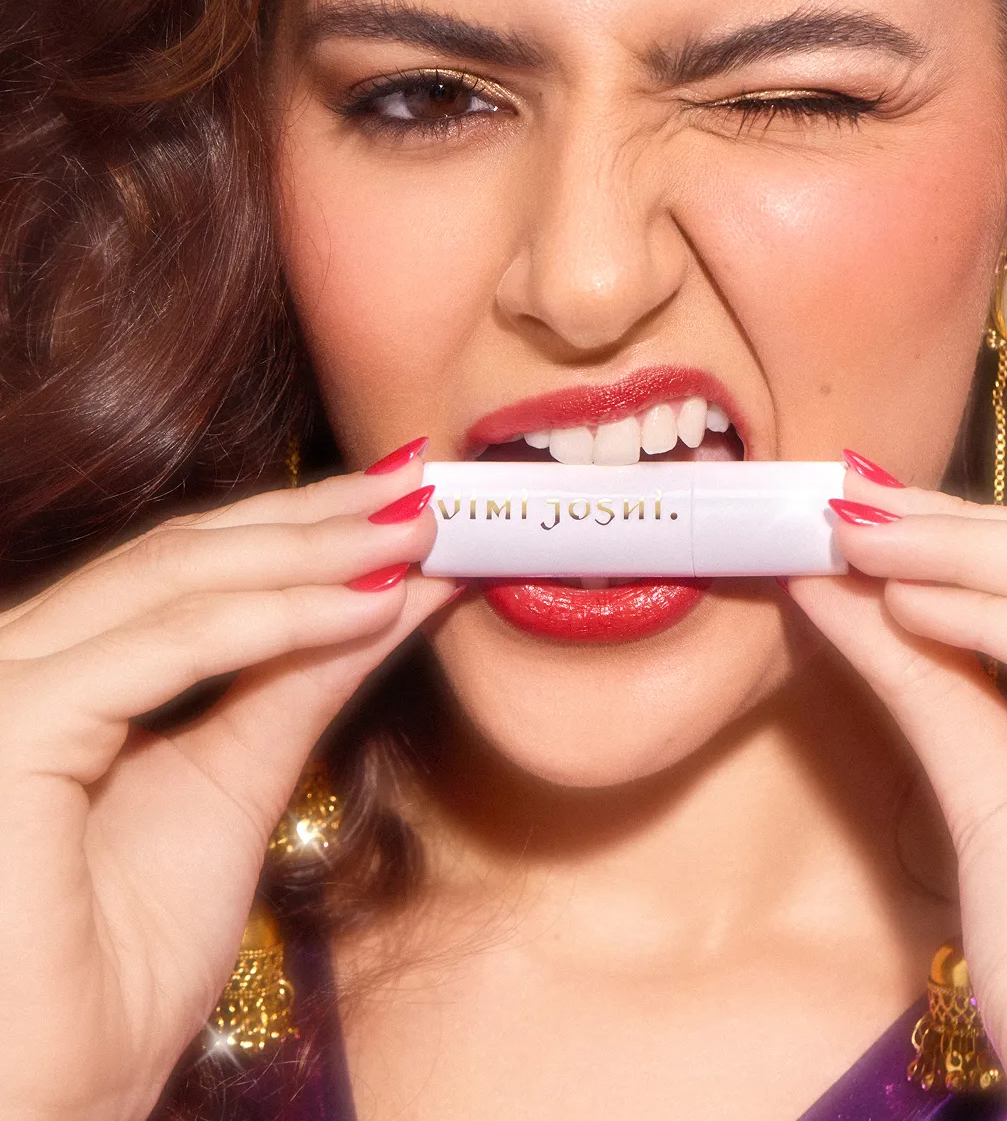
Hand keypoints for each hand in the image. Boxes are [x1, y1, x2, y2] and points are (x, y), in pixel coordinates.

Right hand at [0, 451, 452, 1120]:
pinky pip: (160, 648)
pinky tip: (367, 605)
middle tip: (425, 487)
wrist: (51, 1105)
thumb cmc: (118, 966)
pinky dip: (274, 620)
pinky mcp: (12, 726)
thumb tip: (401, 586)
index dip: (302, 522)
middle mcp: (20, 660)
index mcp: (60, 674)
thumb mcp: (237, 782)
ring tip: (417, 532)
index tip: (408, 497)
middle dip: (318, 515)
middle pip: (183, 551)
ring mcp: (6, 687)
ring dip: (312, 549)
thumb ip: (303, 677)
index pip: (188, 564)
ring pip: (174, 579)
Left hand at [788, 467, 1006, 1120]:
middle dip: (965, 526)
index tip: (868, 510)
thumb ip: (922, 676)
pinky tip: (909, 604)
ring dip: (972, 552)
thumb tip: (832, 583)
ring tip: (861, 540)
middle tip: (851, 504)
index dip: (977, 534)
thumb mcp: (981, 784)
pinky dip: (1004, 620)